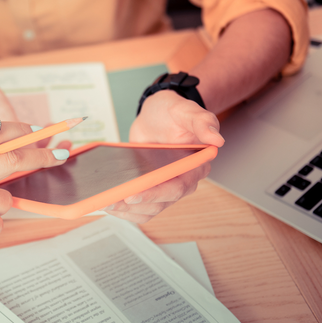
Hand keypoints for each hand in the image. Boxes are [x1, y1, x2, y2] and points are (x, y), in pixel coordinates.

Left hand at [103, 90, 224, 222]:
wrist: (157, 115)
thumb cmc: (173, 113)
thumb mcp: (186, 110)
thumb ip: (202, 122)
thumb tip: (217, 139)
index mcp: (195, 166)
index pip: (177, 188)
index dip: (155, 194)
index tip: (133, 195)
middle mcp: (181, 181)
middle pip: (160, 203)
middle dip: (135, 205)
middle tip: (111, 201)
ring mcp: (164, 187)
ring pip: (148, 210)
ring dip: (126, 211)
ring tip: (104, 203)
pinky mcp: (150, 188)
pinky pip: (139, 207)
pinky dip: (124, 210)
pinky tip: (108, 203)